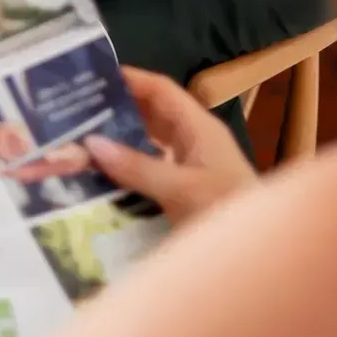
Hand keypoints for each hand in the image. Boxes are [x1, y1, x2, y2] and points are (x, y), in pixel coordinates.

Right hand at [84, 67, 256, 225]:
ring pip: (150, 146)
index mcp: (200, 127)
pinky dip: (129, 173)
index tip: (94, 78)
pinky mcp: (186, 194)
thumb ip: (137, 167)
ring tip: (81, 145)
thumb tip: (91, 143)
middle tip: (77, 114)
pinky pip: (151, 173)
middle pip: (152, 116)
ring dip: (121, 145)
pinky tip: (102, 182)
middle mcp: (194, 142)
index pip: (161, 91)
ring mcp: (191, 169)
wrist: (259, 258)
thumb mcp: (181, 189)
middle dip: (118, 113)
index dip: (131, 79)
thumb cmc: (227, 211)